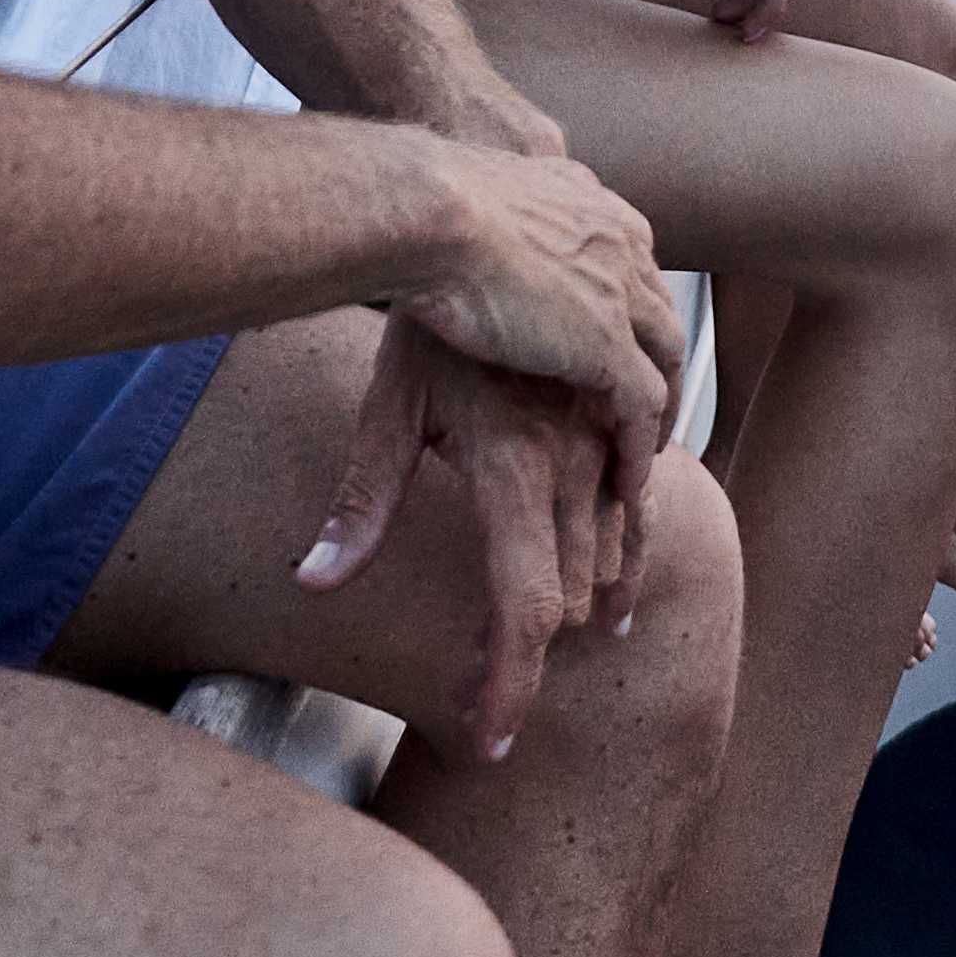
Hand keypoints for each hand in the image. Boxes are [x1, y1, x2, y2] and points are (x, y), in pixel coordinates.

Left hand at [297, 322, 643, 761]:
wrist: (477, 215)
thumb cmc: (423, 319)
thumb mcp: (387, 411)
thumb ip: (358, 507)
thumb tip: (311, 584)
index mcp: (512, 469)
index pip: (524, 610)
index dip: (509, 686)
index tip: (489, 741)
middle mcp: (569, 456)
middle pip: (569, 593)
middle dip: (531, 654)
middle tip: (493, 698)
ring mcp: (604, 426)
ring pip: (613, 544)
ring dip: (588, 600)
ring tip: (569, 643)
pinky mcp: (623, 397)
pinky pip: (643, 486)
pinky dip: (630, 537)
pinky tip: (619, 568)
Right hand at [364, 127, 678, 433]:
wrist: (430, 214)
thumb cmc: (423, 209)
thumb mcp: (470, 206)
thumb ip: (489, 217)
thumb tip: (459, 215)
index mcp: (589, 205)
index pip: (631, 263)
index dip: (628, 312)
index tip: (617, 349)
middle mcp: (618, 243)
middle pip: (657, 312)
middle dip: (655, 359)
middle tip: (642, 409)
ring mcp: (619, 293)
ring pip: (664, 361)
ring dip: (658, 411)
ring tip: (643, 455)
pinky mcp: (608, 343)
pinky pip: (643, 406)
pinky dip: (640, 449)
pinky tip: (629, 486)